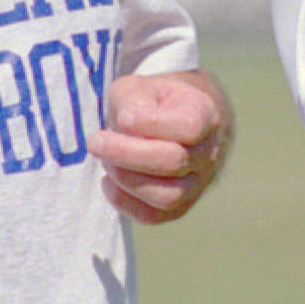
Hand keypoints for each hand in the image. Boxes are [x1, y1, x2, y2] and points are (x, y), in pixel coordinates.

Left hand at [87, 70, 232, 224]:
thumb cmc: (153, 102)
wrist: (172, 122)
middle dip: (127, 153)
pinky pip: (153, 216)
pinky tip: (108, 182)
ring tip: (105, 161)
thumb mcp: (141, 87)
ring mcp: (197, 184)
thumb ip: (133, 99)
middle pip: (174, 162)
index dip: (152, 124)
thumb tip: (126, 124)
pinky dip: (124, 202)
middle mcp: (208, 154)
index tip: (124, 116)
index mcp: (205, 116)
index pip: (189, 126)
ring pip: (167, 196)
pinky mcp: (179, 207)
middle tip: (96, 141)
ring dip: (126, 179)